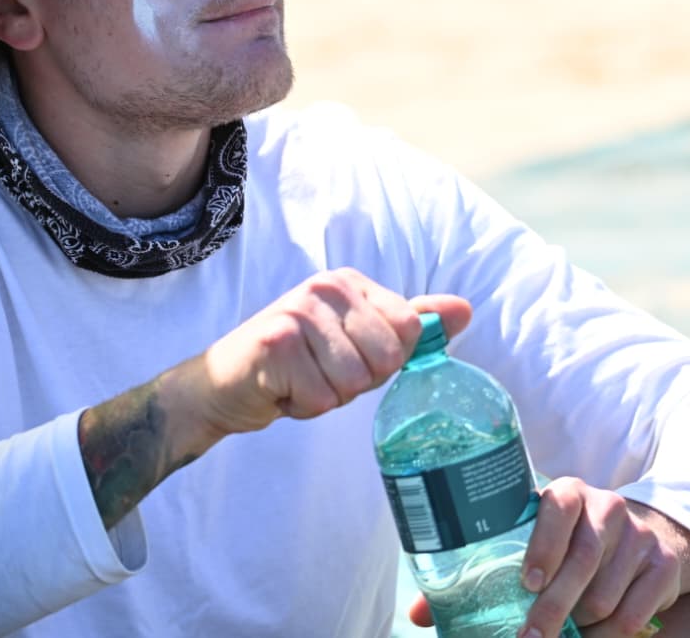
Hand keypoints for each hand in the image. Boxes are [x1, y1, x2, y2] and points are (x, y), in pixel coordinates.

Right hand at [194, 268, 471, 435]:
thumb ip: (409, 323)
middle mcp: (325, 286)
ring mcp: (298, 311)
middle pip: (385, 358)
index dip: (383, 361)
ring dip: (328, 396)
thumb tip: (465, 309)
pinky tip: (282, 389)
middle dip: (356, 382)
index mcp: (350, 282)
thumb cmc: (297, 362)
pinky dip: (303, 406)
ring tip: (301, 380)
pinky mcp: (276, 342)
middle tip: (320, 373)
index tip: (347, 356)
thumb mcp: (356, 339)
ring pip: (354, 382)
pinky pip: (321, 398)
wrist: (224, 385)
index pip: (407, 331)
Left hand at [406, 477, 689, 637]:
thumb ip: (482, 571)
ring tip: (561, 636)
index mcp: (569, 492)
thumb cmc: (568, 541)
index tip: (527, 581)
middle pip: (584, 559)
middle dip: (554, 605)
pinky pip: (634, 613)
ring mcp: (639, 537)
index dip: (544, 543)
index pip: (559, 506)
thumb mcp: (531, 540)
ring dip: (581, 622)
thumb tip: (421, 616)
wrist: (645, 535)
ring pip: (607, 592)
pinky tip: (591, 637)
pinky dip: (609, 634)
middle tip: (530, 637)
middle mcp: (608, 508)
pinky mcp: (662, 567)